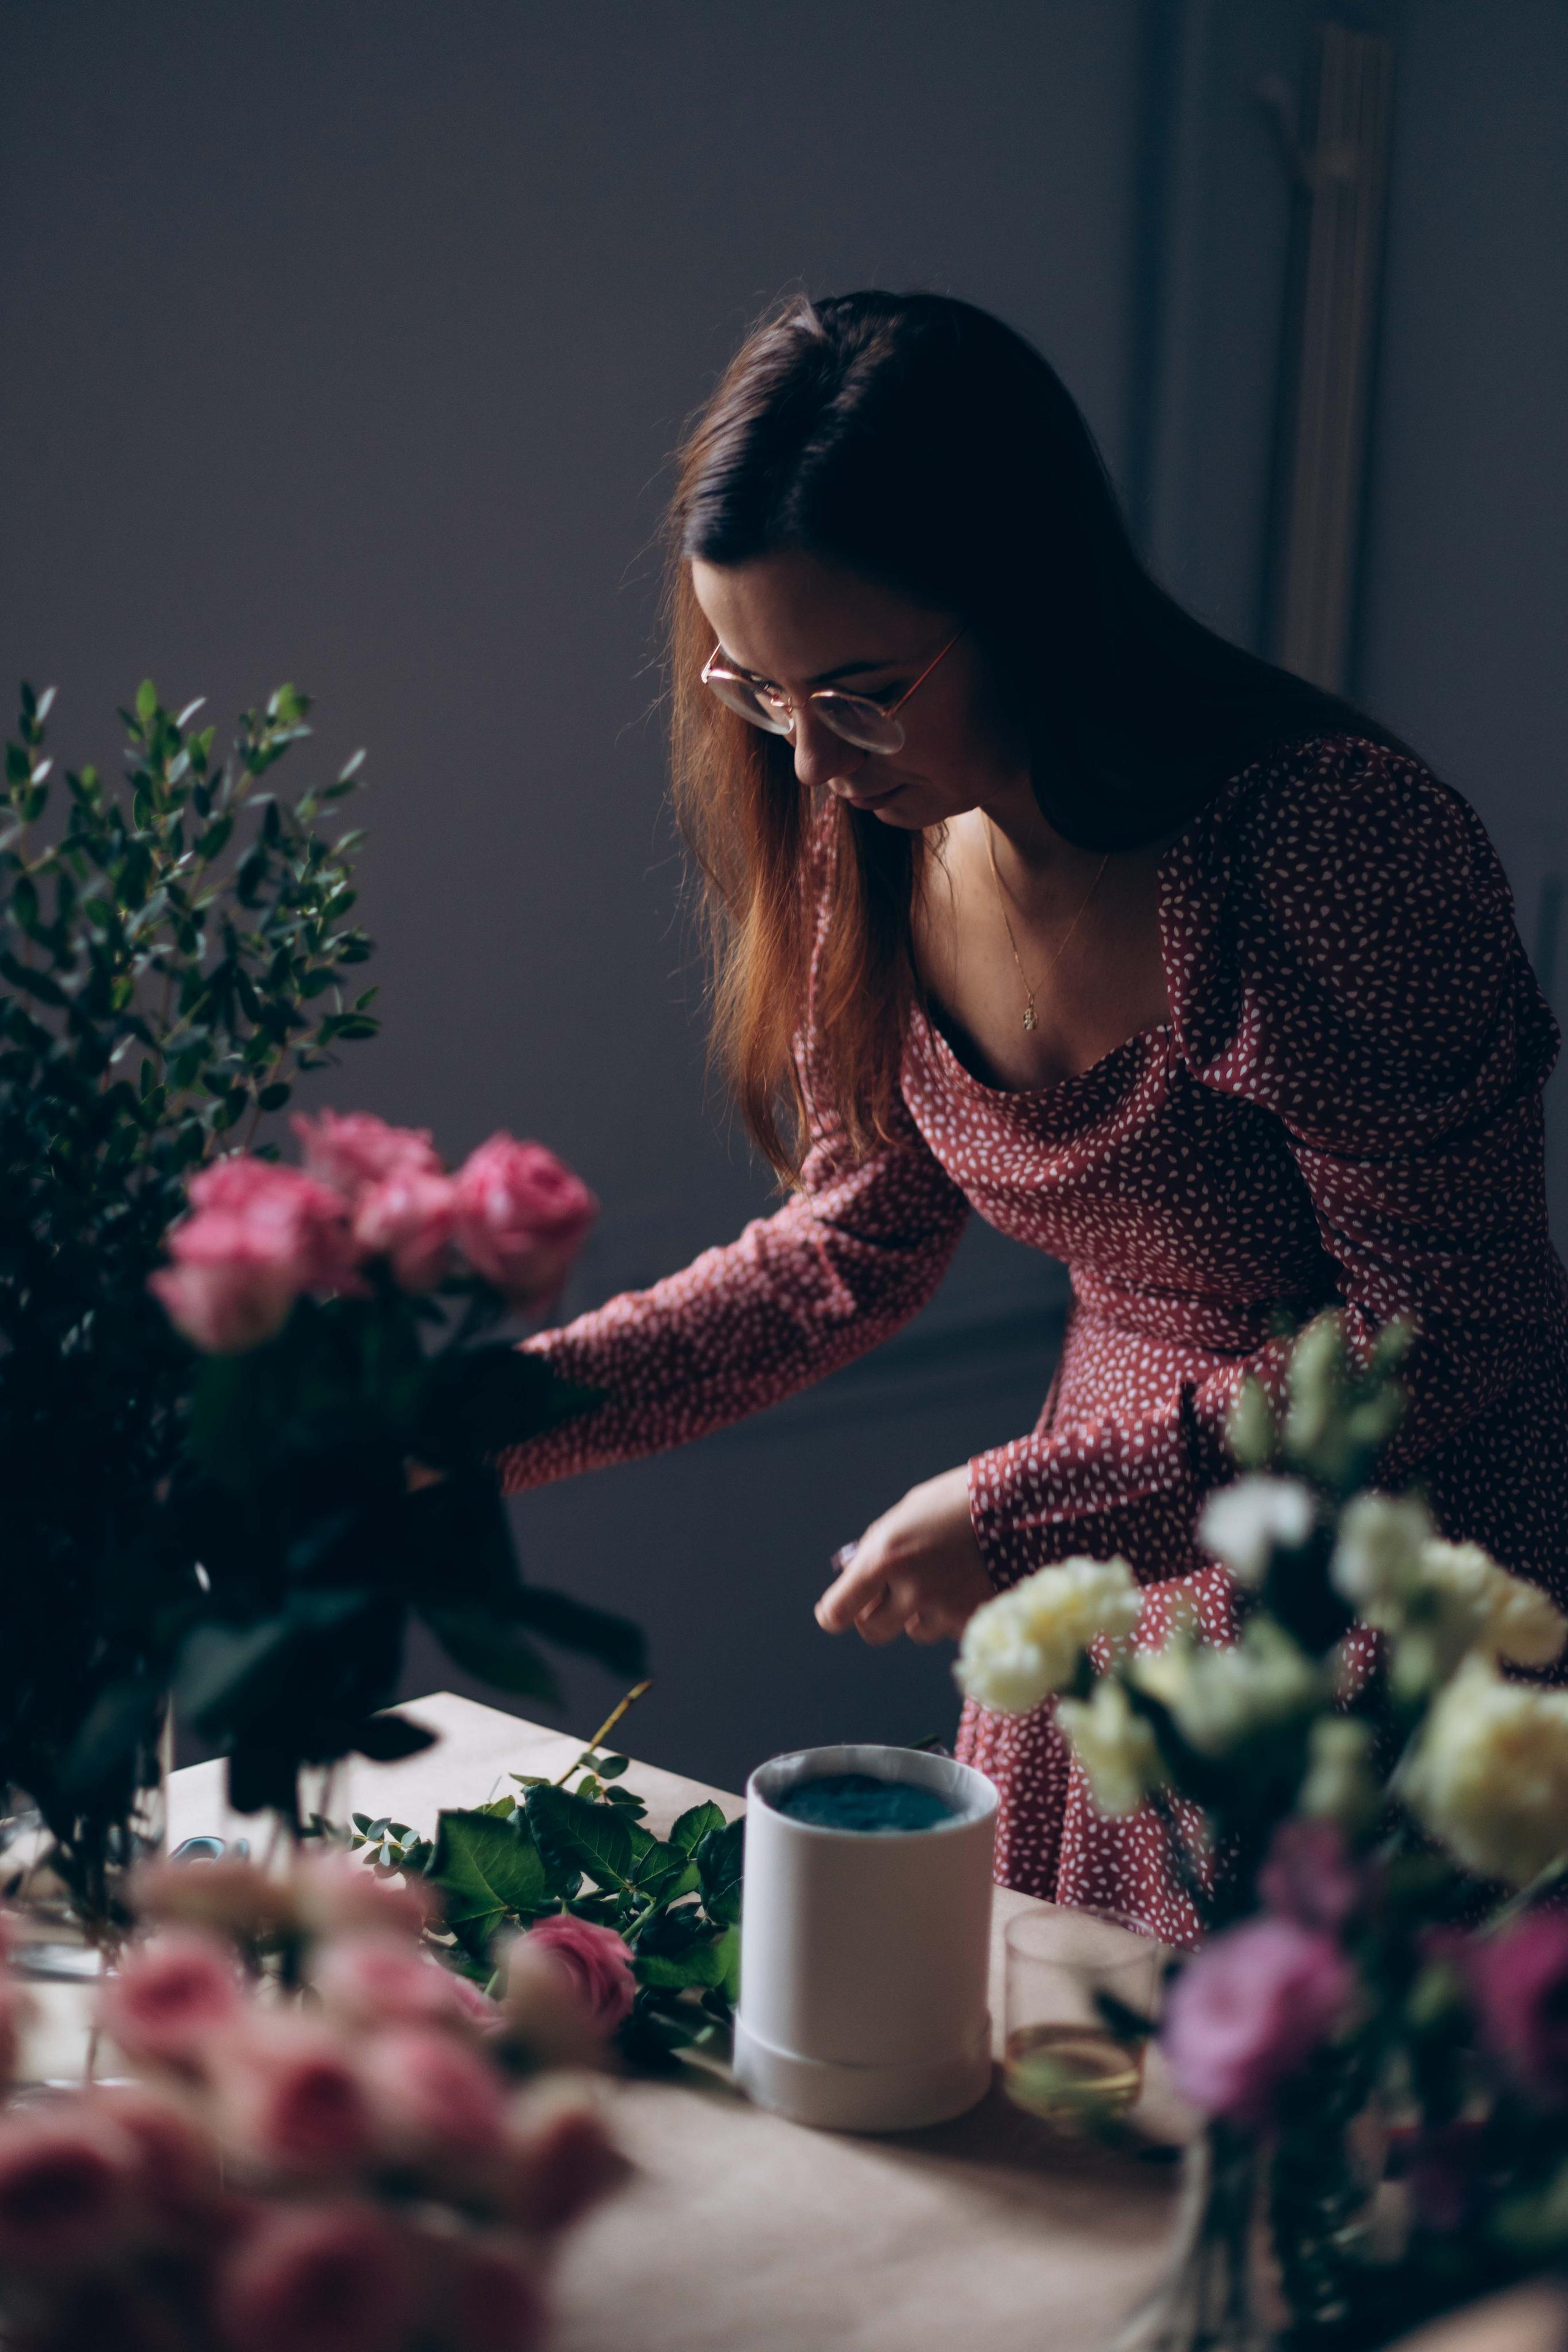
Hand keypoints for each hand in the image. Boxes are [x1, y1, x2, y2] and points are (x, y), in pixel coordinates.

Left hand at [815, 1464, 992, 1646]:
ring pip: (916, 1631)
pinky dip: (951, 1613)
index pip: (838, 1611)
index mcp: (885, 1558)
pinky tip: (966, 1581)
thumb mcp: (905, 1515)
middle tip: (887, 1596)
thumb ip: (877, 1548)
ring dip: (918, 1614)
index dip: (834, 1613)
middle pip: (873, 1631)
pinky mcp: (975, 1618)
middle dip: (876, 1614)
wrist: (1020, 1500)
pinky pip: (949, 1629)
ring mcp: (946, 1608)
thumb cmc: (955, 1500)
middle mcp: (912, 1590)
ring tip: (941, 1577)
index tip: (838, 1611)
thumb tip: (853, 1577)